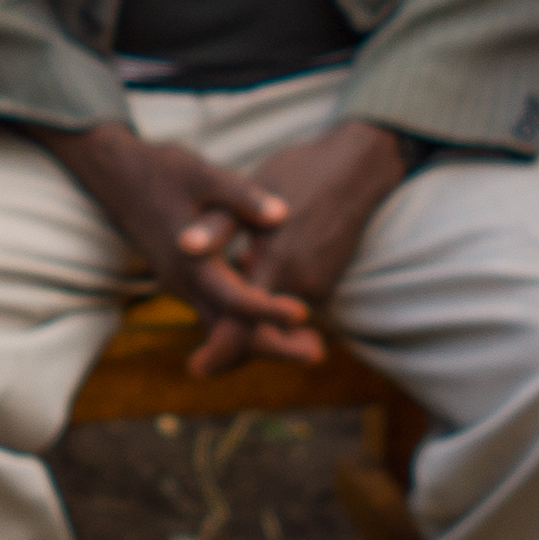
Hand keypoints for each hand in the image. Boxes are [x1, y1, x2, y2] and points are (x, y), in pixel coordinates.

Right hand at [43, 122, 314, 370]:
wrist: (116, 175)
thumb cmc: (162, 171)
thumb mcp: (204, 175)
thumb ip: (242, 197)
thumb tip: (283, 215)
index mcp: (190, 262)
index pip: (232, 299)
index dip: (268, 309)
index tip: (303, 314)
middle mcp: (183, 283)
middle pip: (229, 332)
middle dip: (273, 345)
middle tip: (318, 353)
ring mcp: (182, 285)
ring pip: (223, 327)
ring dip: (263, 338)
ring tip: (311, 343)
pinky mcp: (185, 280)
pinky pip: (218, 313)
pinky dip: (247, 322)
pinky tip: (278, 317)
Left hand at [212, 122, 411, 369]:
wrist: (356, 169)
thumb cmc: (297, 174)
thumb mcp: (250, 194)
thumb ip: (217, 227)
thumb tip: (183, 247)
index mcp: (276, 263)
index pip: (245, 326)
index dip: (220, 352)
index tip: (197, 370)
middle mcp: (301, 284)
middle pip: (260, 332)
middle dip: (233, 346)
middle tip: (203, 361)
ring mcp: (319, 286)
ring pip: (275, 320)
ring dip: (251, 323)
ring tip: (221, 320)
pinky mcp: (327, 282)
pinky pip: (290, 304)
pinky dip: (270, 307)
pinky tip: (254, 283)